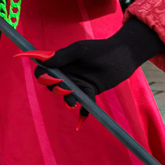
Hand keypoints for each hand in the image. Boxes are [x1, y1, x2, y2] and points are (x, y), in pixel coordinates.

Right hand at [32, 17, 164, 104]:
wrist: (122, 56)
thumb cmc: (100, 50)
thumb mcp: (79, 50)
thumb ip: (62, 56)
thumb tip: (42, 60)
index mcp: (61, 62)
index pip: (44, 71)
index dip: (43, 76)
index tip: (49, 79)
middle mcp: (67, 74)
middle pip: (53, 86)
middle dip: (56, 89)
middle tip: (65, 89)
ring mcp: (78, 83)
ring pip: (67, 96)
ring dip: (68, 100)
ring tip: (73, 103)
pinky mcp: (90, 91)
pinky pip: (84, 102)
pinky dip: (83, 111)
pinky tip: (84, 114)